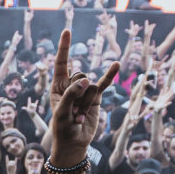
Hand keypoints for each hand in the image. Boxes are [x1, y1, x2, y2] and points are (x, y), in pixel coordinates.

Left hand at [44, 29, 116, 161]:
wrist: (74, 143)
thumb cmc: (63, 128)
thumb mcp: (61, 112)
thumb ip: (72, 94)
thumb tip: (86, 79)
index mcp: (58, 86)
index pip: (61, 62)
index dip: (64, 47)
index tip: (67, 30)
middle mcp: (72, 85)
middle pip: (80, 76)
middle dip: (78, 95)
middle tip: (72, 113)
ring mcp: (85, 90)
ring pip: (91, 86)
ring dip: (86, 104)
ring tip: (78, 117)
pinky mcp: (97, 97)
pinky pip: (104, 84)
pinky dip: (110, 75)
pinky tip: (116, 64)